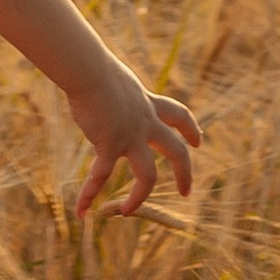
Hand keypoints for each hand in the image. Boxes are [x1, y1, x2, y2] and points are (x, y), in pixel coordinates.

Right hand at [65, 66, 201, 219]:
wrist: (89, 70)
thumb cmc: (93, 67)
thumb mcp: (114, 77)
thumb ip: (115, 89)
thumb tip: (100, 82)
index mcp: (148, 103)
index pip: (179, 115)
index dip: (191, 130)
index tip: (198, 142)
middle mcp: (145, 123)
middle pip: (176, 152)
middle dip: (184, 173)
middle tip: (186, 191)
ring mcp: (130, 137)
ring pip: (147, 174)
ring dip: (139, 196)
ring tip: (128, 212)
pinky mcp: (109, 146)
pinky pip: (100, 177)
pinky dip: (88, 195)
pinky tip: (81, 212)